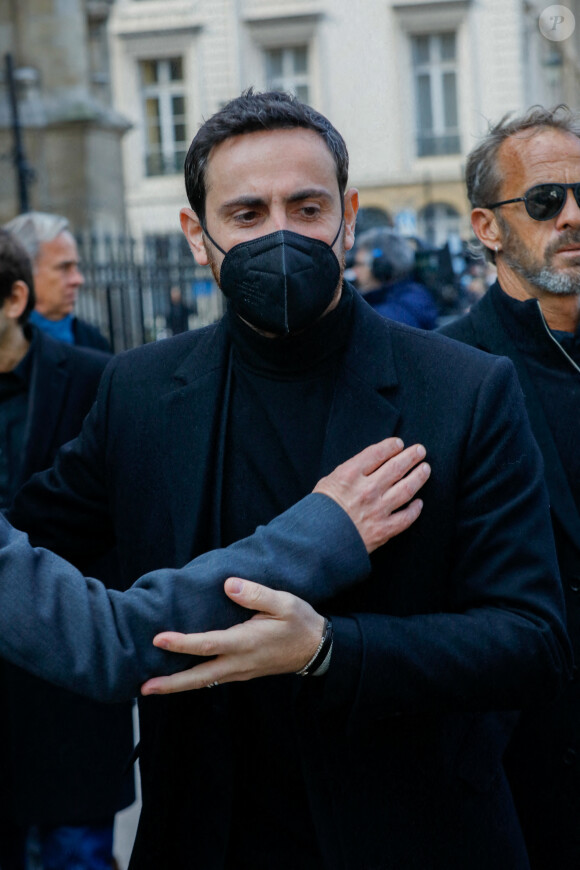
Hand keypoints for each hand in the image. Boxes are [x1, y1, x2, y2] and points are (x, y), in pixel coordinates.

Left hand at [141, 578, 323, 695]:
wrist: (317, 650)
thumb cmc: (300, 623)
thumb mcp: (284, 602)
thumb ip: (256, 594)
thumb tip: (229, 585)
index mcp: (246, 642)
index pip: (207, 644)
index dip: (182, 643)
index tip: (159, 639)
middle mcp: (239, 662)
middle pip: (199, 677)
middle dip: (170, 684)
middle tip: (144, 688)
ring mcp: (240, 671)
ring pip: (204, 682)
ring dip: (178, 685)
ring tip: (152, 686)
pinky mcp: (241, 672)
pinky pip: (212, 679)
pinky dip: (193, 680)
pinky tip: (180, 676)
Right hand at [313, 437, 429, 552]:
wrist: (316, 542)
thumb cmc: (318, 512)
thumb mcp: (327, 483)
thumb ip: (348, 473)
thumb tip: (367, 466)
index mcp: (350, 474)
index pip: (377, 453)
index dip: (391, 446)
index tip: (399, 443)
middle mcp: (367, 489)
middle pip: (396, 467)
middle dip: (411, 456)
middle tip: (420, 450)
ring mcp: (378, 509)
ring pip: (406, 489)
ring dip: (419, 477)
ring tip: (425, 469)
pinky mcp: (383, 529)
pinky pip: (406, 517)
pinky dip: (415, 509)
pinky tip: (419, 502)